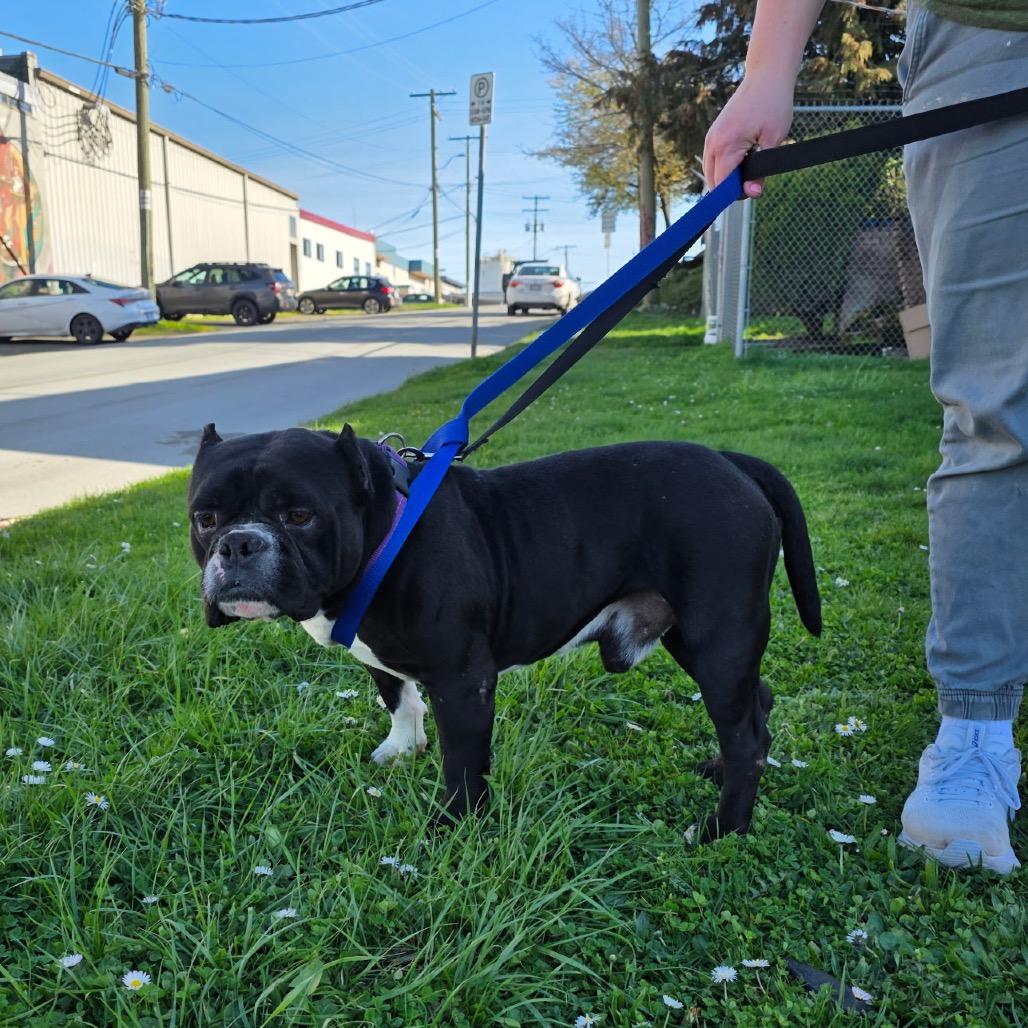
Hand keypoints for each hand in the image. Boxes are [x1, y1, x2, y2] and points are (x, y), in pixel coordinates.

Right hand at [703, 74, 795, 197]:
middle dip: (730, 189)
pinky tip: (742, 159)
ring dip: (727, 178)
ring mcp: (711, 138)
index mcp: (726, 146)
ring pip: (711, 173)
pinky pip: (713, 161)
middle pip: (713, 183)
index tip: (753, 190)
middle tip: (754, 180)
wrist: (766, 76)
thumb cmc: (773, 104)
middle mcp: (713, 143)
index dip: (737, 194)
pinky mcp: (713, 134)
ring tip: (749, 167)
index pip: (722, 185)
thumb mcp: (773, 140)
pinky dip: (724, 167)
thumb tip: (752, 193)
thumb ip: (761, 171)